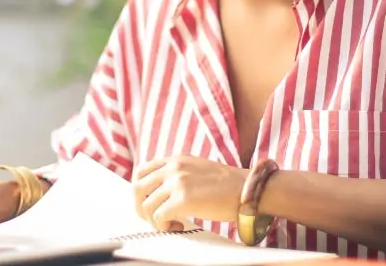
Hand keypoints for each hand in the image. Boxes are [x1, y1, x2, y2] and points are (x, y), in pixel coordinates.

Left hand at [131, 156, 247, 230]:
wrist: (248, 191)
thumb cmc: (228, 187)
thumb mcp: (198, 170)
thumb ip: (179, 176)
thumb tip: (159, 195)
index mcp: (176, 160)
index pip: (141, 172)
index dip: (141, 192)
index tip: (150, 204)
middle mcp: (174, 168)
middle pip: (137, 189)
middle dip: (141, 209)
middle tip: (155, 220)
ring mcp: (177, 182)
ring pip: (146, 206)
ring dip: (156, 221)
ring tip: (174, 224)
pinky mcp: (183, 199)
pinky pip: (159, 217)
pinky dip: (165, 226)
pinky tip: (180, 226)